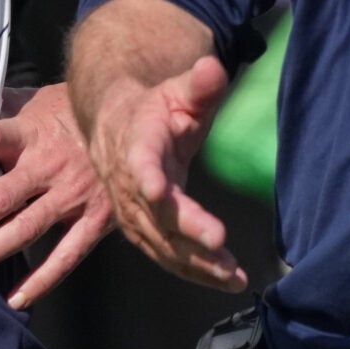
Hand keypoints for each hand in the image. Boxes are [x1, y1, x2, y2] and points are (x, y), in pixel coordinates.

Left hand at [0, 84, 114, 309]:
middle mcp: (50, 165)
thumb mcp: (37, 101)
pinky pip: (66, 256)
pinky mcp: (96, 219)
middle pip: (1, 196)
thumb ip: (0, 111)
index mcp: (32, 133)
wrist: (134, 121)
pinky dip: (41, 280)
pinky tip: (13, 298)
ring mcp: (73, 195)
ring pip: (26, 229)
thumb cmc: (73, 112)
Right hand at [81, 56, 244, 291]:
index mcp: (137, 144)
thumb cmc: (154, 111)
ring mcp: (133, 212)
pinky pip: (166, 255)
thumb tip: (213, 66)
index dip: (147, 177)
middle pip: (156, 213)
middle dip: (187, 232)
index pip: (140, 161)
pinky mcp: (142, 231)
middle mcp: (130, 184)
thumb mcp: (177, 91)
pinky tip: (224, 281)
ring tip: (233, 276)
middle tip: (220, 245)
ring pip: (162, 243)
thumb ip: (199, 84)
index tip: (157, 190)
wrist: (116, 131)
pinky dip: (193, 271)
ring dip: (196, 263)